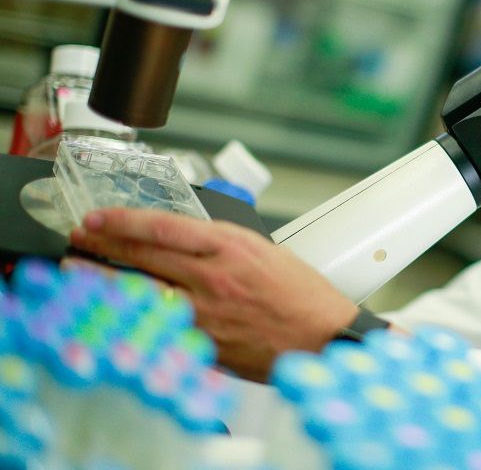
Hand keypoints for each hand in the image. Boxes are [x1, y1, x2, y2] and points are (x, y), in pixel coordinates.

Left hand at [69, 208, 359, 381]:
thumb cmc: (301, 294)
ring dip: (103, 279)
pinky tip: (114, 308)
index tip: (98, 216)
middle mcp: (212, 277)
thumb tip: (181, 239)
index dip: (122, 220)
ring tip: (80, 270)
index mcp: (230, 247)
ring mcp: (204, 313)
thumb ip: (220, 244)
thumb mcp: (263, 250)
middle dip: (103, 244)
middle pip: (142, 256)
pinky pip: (157, 324)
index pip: (162, 226)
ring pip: (140, 291)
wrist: (321, 336)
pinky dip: (132, 313)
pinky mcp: (202, 343)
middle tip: (80, 237)